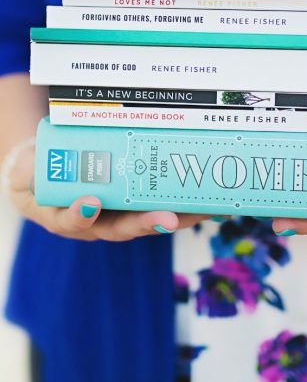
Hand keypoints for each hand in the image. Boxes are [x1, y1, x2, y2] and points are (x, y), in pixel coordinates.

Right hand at [6, 145, 206, 241]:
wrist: (52, 170)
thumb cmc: (37, 172)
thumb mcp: (26, 170)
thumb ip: (29, 167)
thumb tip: (36, 155)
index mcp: (64, 215)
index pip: (72, 220)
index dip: (81, 214)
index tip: (91, 202)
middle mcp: (96, 221)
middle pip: (121, 226)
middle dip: (146, 223)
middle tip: (167, 218)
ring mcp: (118, 212)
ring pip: (147, 219)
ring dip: (175, 217)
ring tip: (200, 210)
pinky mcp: (136, 202)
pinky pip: (159, 206)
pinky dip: (182, 205)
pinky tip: (205, 202)